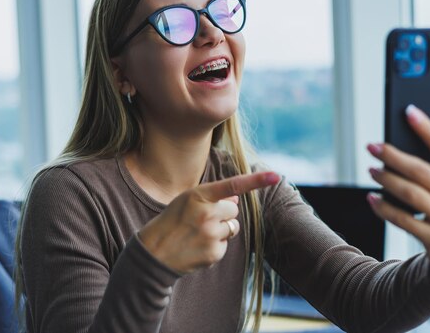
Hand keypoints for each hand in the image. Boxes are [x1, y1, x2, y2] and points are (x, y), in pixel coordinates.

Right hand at [138, 171, 279, 273]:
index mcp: (198, 195)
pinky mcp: (214, 253)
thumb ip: (212, 196)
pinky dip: (215, 245)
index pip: (232, 185)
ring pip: (232, 227)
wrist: (154, 253)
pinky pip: (225, 244)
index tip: (275, 176)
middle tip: (201, 219)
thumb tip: (235, 197)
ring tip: (198, 233)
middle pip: (233, 208)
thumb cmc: (171, 221)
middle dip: (223, 213)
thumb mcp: (186, 200)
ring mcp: (211, 234)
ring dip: (221, 229)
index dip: (256, 180)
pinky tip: (198, 246)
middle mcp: (206, 213)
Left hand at [366, 105, 429, 287]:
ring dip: (386, 180)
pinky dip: (384, 208)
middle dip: (393, 156)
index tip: (409, 112)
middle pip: (421, 171)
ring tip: (371, 169)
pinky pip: (403, 221)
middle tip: (372, 146)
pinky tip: (371, 198)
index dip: (427, 128)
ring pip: (410, 195)